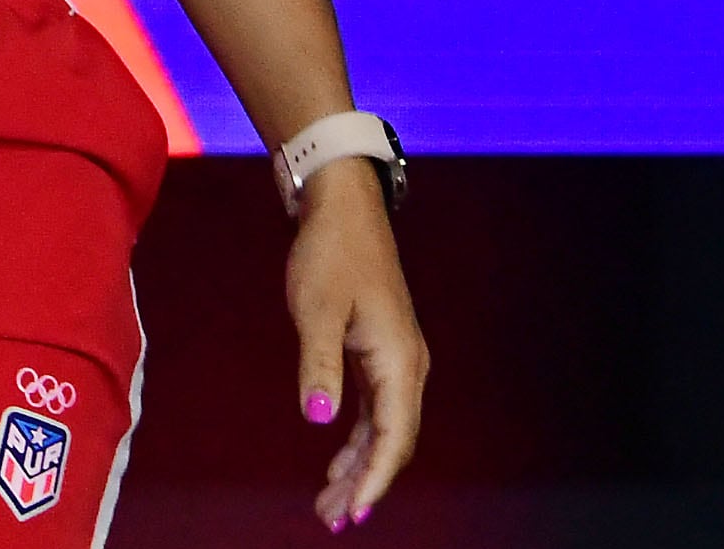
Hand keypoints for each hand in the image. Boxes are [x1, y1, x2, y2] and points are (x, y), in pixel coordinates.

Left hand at [289, 164, 426, 530]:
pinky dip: (358, 441)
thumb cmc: (330, 254)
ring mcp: (396, 359)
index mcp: (399, 360)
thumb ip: (319, 366)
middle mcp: (407, 366)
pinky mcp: (381, 352)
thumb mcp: (316, 310)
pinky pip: (376, 411)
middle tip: (332, 520)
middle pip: (393, 441)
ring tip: (331, 504)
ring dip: (360, 467)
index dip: (374, 480)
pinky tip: (338, 462)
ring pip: (384, 429)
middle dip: (365, 484)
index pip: (392, 437)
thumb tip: (318, 419)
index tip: (354, 514)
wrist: (342, 207)